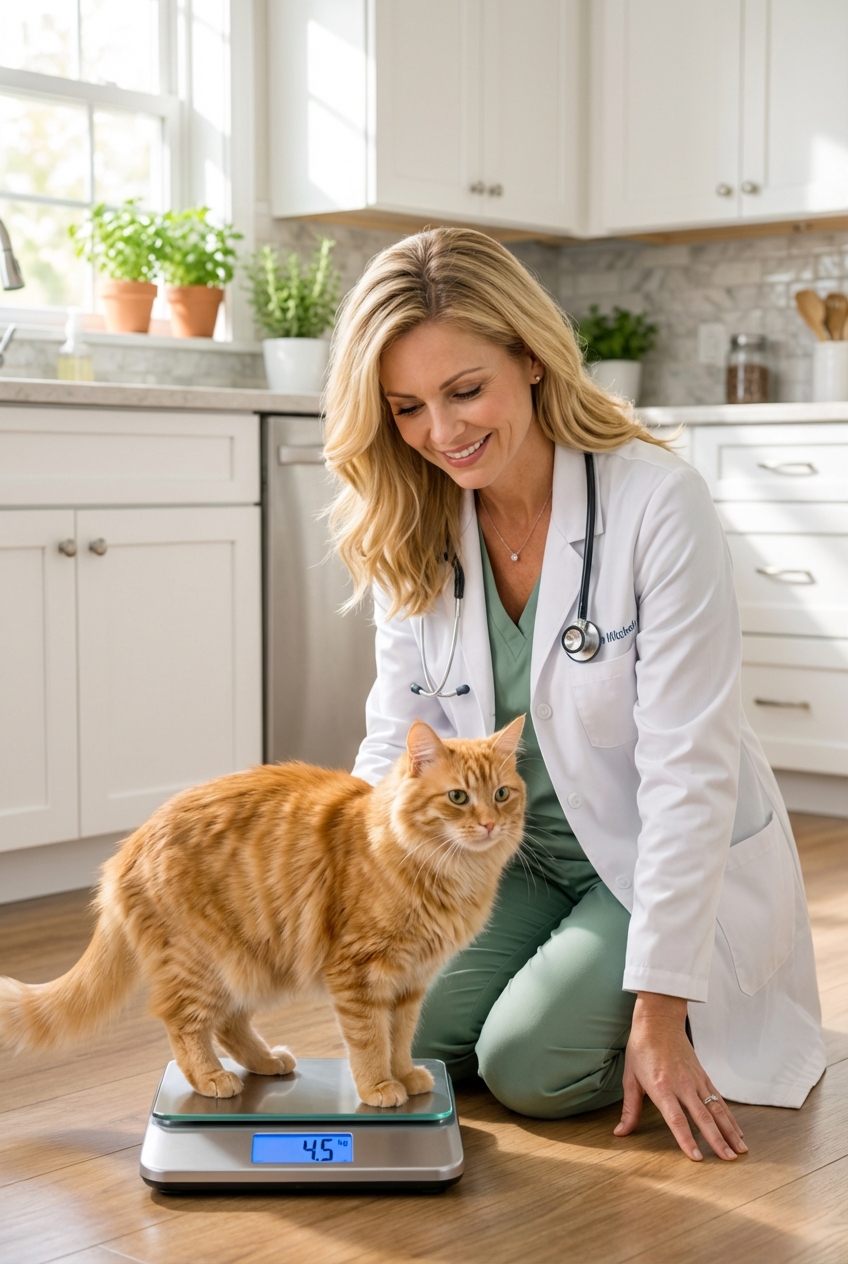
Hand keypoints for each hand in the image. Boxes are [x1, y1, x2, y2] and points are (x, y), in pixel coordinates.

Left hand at [614, 991, 747, 1161]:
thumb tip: (620, 1132)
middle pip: (703, 1117)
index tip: (696, 1158)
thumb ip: (629, 1109)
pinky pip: (719, 1099)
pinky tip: (737, 1131)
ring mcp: (695, 1080)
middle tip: (728, 1160)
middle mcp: (682, 1085)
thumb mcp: (630, 1078)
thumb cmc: (642, 1048)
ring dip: (729, 1131)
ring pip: (717, 1109)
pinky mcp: (703, 1076)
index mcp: (661, 1087)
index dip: (686, 1139)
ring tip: (739, 1151)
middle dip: (717, 1141)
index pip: (676, 1119)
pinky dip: (729, 1116)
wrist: (658, 1021)